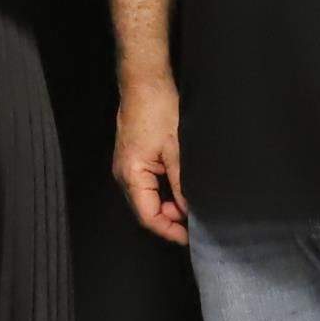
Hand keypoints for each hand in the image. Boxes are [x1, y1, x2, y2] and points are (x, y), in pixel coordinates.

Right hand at [114, 72, 187, 243]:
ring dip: (168, 207)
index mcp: (131, 175)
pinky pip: (146, 187)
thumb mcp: (176, 149)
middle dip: (170, 221)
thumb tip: (189, 210)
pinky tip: (180, 191)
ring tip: (191, 208)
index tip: (190, 238)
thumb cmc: (157, 109)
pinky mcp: (132, 161)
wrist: (144, 83)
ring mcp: (126, 168)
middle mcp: (123, 175)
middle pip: (145, 211)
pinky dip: (163, 194)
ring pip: (147, 200)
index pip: (148, 217)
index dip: (170, 231)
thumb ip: (182, 184)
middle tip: (195, 223)